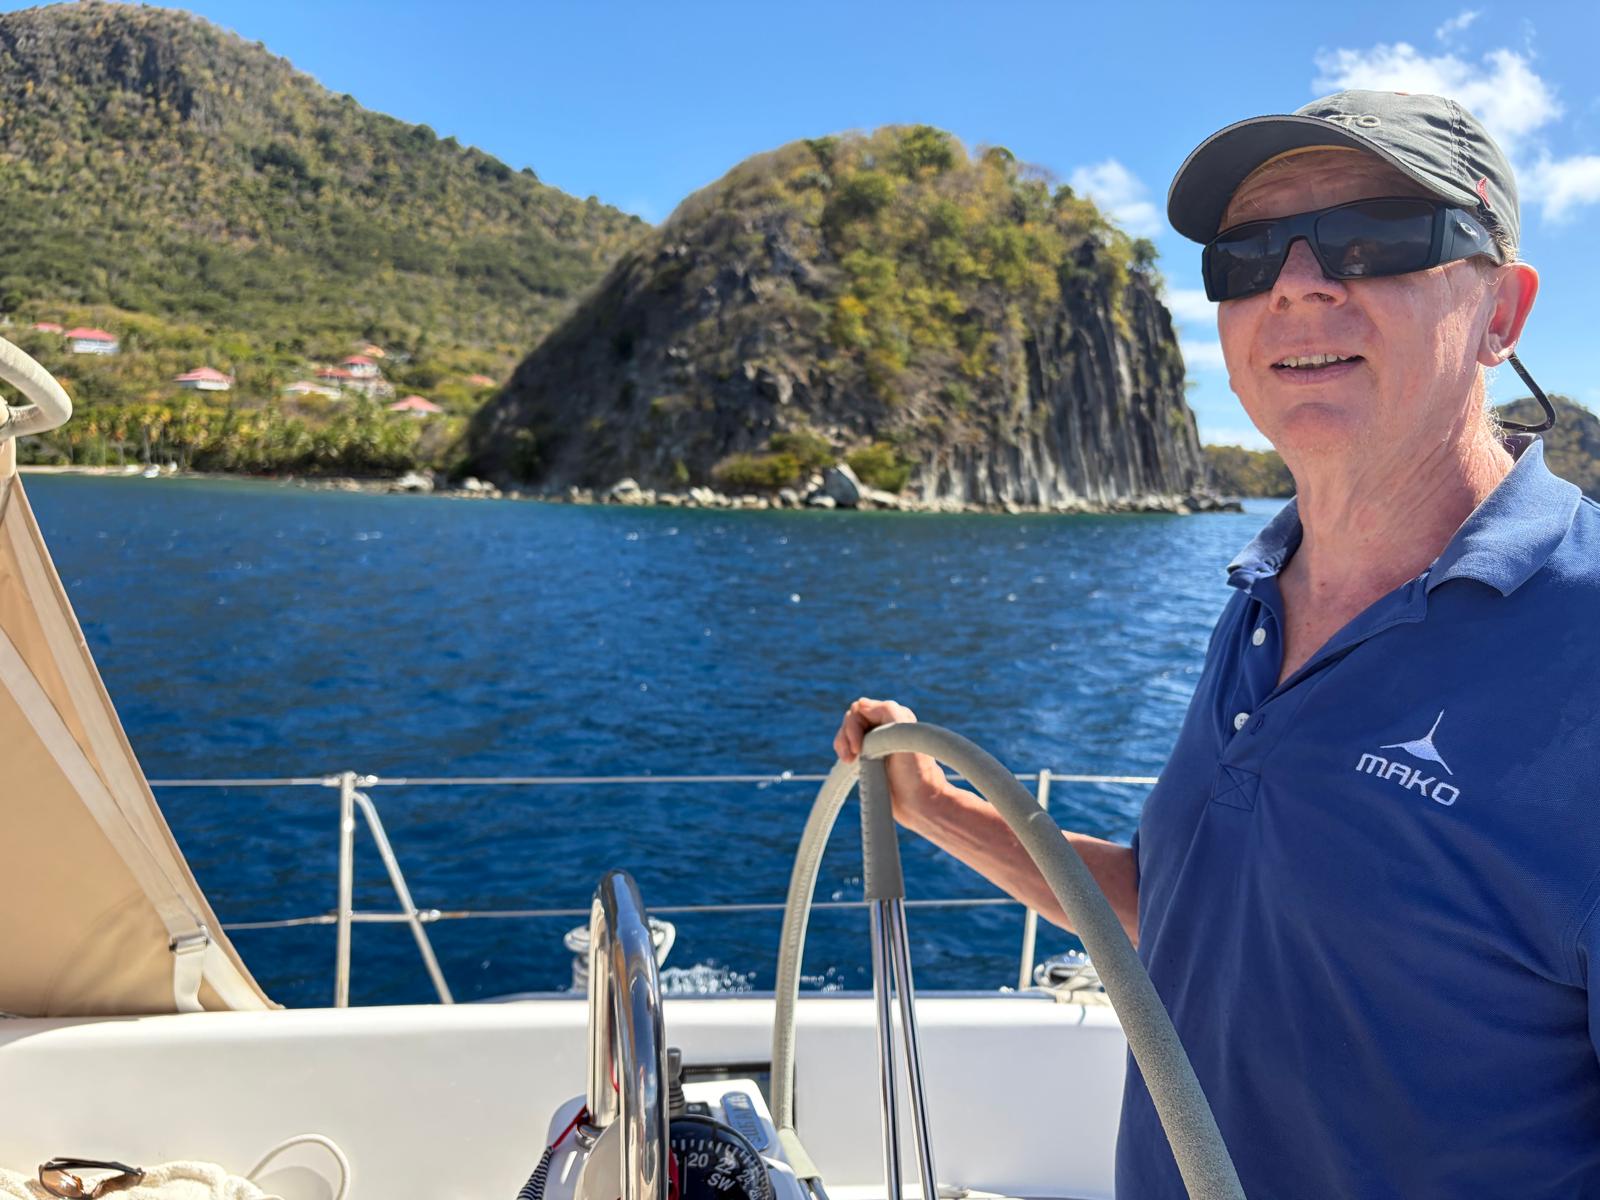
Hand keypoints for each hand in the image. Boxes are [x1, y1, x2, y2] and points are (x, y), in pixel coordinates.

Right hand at [832, 697, 947, 820]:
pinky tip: (850, 764)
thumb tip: (860, 705)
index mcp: (894, 716)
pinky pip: (849, 748)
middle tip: (852, 757)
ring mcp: (876, 744)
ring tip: (849, 761)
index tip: (859, 748)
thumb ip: (885, 710)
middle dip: (846, 737)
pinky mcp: (870, 759)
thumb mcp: (904, 732)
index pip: (860, 709)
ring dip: (843, 745)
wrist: (919, 803)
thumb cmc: (915, 771)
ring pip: (847, 734)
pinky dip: (844, 753)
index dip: (853, 726)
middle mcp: (885, 727)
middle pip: (851, 720)